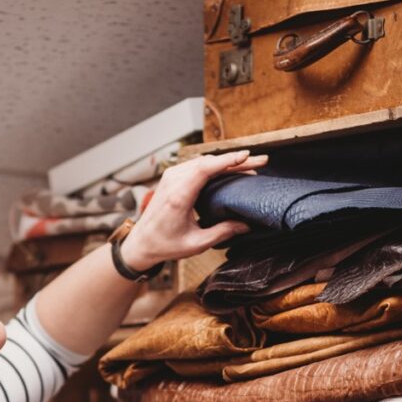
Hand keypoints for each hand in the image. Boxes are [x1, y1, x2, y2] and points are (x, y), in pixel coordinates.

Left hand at [118, 150, 268, 271]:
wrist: (141, 243)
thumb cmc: (165, 245)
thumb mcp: (196, 244)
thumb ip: (222, 232)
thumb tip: (247, 225)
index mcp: (178, 196)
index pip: (205, 169)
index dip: (227, 160)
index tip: (247, 156)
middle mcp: (173, 181)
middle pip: (209, 162)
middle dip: (236, 160)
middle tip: (261, 162)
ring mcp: (171, 176)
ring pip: (204, 161)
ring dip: (227, 162)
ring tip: (250, 165)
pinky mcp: (172, 176)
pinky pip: (197, 165)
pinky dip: (215, 165)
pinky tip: (231, 169)